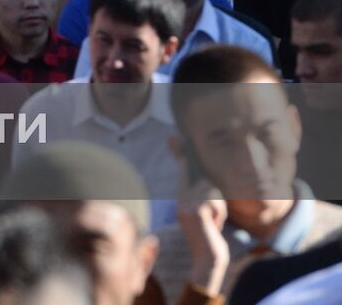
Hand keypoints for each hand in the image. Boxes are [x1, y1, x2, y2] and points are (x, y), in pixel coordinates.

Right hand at [174, 144, 229, 294]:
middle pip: (205, 180)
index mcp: (182, 197)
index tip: (174, 137)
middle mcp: (181, 198)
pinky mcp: (195, 212)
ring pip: (214, 193)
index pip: (185, 170)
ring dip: (220, 208)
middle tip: (211, 217)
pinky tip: (213, 226)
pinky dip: (220, 215)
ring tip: (213, 223)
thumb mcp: (207, 212)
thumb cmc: (211, 236)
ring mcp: (186, 205)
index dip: (182, 153)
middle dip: (216, 198)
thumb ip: (204, 196)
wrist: (207, 258)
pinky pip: (216, 203)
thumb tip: (200, 183)